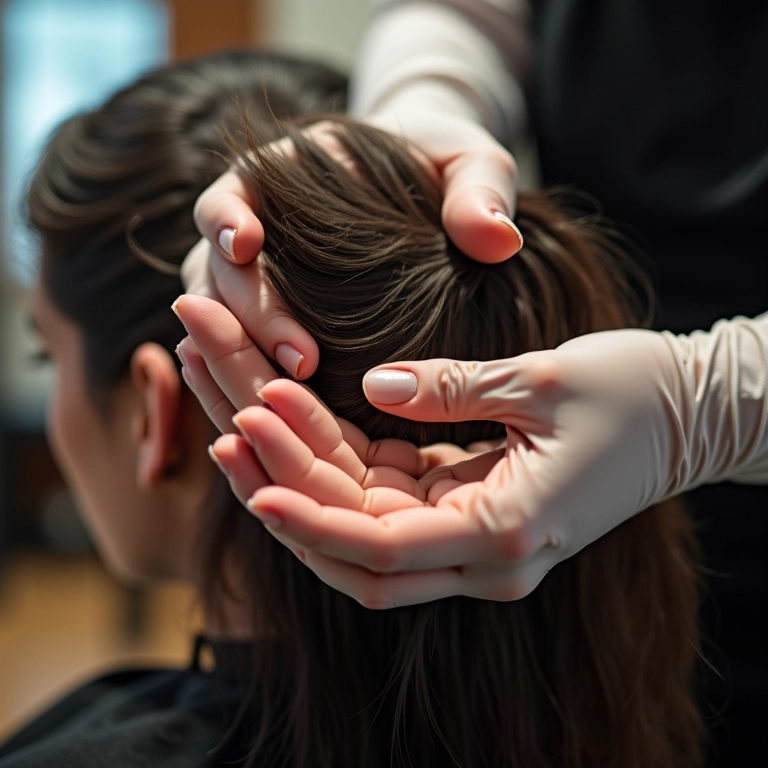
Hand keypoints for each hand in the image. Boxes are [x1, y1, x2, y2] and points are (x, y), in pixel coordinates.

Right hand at [182, 116, 522, 379]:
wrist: (428, 196)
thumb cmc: (440, 170)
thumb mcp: (469, 165)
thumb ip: (479, 190)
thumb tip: (498, 239)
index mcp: (280, 178)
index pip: (227, 196)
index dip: (224, 220)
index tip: (244, 243)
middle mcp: (256, 233)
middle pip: (218, 275)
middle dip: (251, 318)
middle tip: (301, 362)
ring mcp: (259, 282)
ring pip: (222, 323)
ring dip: (249, 358)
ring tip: (297, 392)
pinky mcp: (278, 323)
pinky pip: (248, 352)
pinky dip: (261, 377)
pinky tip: (296, 410)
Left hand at [229, 329, 684, 607]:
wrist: (685, 414)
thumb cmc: (633, 395)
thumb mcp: (542, 381)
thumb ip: (451, 387)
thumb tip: (370, 382)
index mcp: (504, 533)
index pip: (381, 549)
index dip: (309, 521)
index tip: (248, 480)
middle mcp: (481, 554)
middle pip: (357, 546)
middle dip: (287, 492)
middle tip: (227, 428)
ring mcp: (471, 534)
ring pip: (362, 525)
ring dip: (302, 478)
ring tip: (241, 417)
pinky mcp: (465, 506)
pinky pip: (387, 495)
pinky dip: (339, 464)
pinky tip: (294, 418)